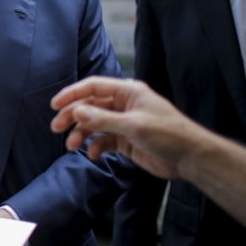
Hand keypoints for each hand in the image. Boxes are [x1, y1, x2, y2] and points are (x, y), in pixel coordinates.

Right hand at [50, 77, 211, 179]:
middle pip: (90, 106)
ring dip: (82, 134)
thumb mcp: (133, 125)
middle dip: (73, 116)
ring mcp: (124, 123)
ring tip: (72, 146)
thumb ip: (103, 119)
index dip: (73, 94)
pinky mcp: (126, 140)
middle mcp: (123, 105)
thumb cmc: (167, 134)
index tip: (55, 105)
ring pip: (95, 124)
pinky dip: (96, 147)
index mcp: (127, 92)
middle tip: (56, 128)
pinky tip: (92, 155)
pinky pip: (104, 141)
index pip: (93, 87)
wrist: (190, 158)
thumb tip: (76, 111)